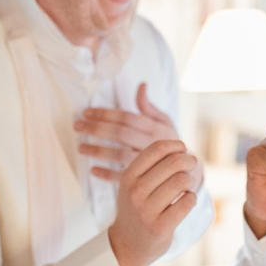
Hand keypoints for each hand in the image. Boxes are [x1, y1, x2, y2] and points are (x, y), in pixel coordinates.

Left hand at [76, 83, 200, 189]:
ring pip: (120, 155)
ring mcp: (149, 163)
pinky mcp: (145, 180)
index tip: (87, 112)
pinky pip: (124, 177)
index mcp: (155, 127)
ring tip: (81, 147)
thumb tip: (141, 85)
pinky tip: (93, 170)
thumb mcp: (165, 121)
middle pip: (121, 134)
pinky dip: (107, 174)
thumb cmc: (171, 142)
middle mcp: (152, 143)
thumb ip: (149, 106)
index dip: (106, 114)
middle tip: (77, 126)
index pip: (127, 117)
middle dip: (97, 128)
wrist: (188, 170)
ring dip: (98, 151)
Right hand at [108, 140, 197, 265]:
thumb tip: (182, 147)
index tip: (183, 149)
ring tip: (186, 186)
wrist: (127, 245)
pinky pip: (187, 202)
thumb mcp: (134, 183)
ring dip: (190, 181)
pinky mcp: (160, 227)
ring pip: (182, 181)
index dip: (176, 145)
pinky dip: (191, 198)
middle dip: (189, 161)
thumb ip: (152, 165)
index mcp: (128, 176)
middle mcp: (135, 191)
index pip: (157, 148)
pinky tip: (186, 201)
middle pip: (174, 162)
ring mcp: (147, 210)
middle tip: (192, 165)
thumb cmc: (137, 208)